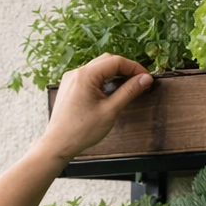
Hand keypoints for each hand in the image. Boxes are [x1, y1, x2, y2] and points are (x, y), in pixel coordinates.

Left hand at [34, 53, 152, 162]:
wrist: (58, 144)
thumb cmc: (81, 131)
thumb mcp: (110, 110)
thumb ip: (129, 91)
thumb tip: (145, 79)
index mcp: (86, 75)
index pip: (116, 61)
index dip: (134, 68)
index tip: (146, 78)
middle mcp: (76, 72)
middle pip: (107, 61)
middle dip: (125, 69)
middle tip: (140, 81)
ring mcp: (71, 79)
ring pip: (98, 68)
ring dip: (114, 74)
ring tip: (128, 87)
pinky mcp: (70, 87)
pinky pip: (89, 77)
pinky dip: (103, 80)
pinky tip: (111, 92)